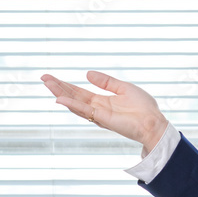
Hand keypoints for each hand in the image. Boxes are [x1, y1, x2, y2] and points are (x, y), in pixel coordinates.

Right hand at [41, 71, 167, 152]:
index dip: (65, 85)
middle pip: (73, 97)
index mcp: (102, 101)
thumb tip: (87, 74)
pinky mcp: (103, 118)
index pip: (80, 92)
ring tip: (48, 84)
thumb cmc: (144, 108)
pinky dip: (72, 105)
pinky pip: (85, 111)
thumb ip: (106, 82)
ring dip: (61, 94)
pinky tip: (60, 99)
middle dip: (58, 88)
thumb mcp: (124, 88)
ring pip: (75, 103)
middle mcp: (98, 109)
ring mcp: (99, 114)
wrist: (154, 122)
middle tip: (43, 78)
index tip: (51, 78)